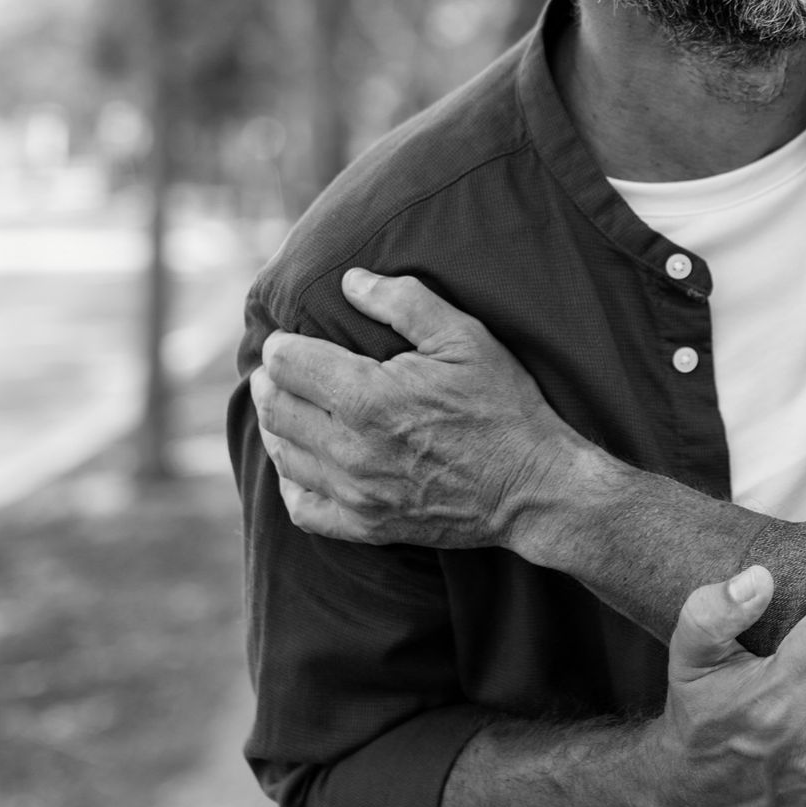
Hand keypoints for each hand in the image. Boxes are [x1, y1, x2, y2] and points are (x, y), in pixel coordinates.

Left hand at [252, 269, 581, 549]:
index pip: (286, 362)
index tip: (294, 337)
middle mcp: (350, 448)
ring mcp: (355, 492)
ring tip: (292, 406)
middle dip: (272, 379)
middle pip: (274, 407)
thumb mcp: (466, 338)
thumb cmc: (503, 406)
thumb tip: (350, 282)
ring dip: (278, 424)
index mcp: (368, 396)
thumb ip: (404, 302)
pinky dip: (291, 481)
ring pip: (282, 454)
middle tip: (286, 367)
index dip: (284, 342)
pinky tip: (304, 463)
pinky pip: (302, 507)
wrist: (533, 487)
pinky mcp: (365, 525)